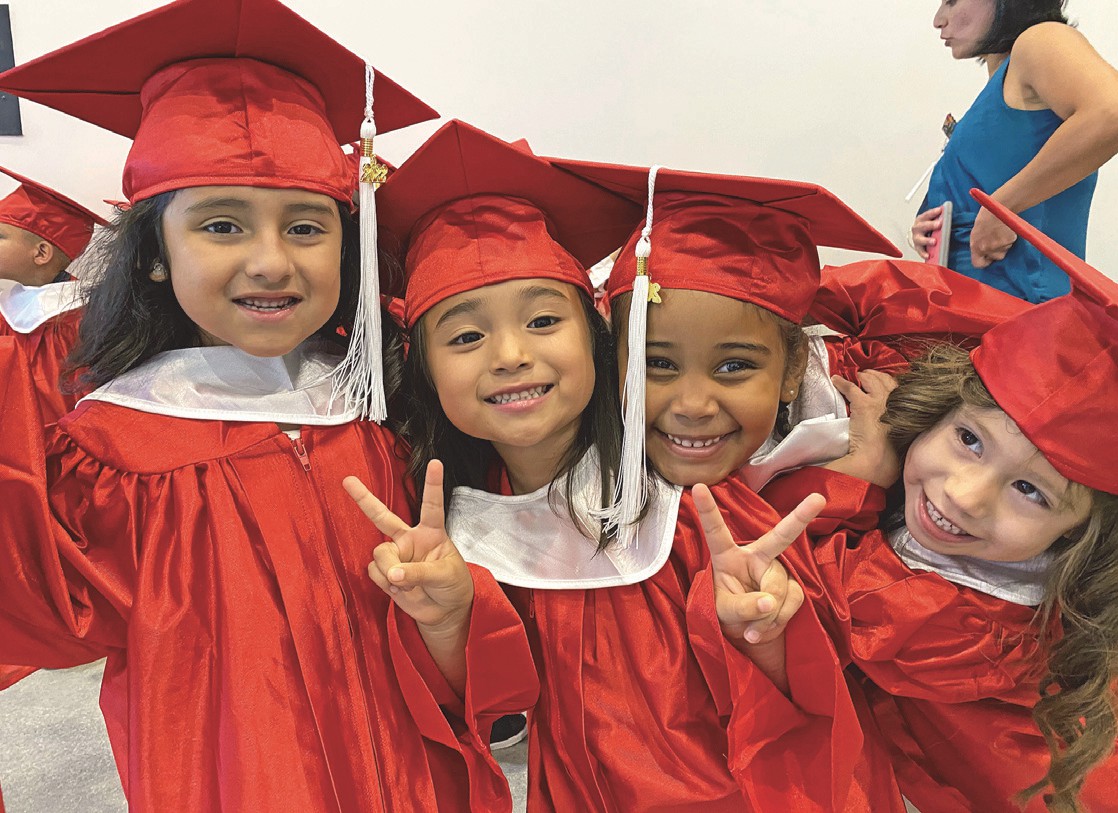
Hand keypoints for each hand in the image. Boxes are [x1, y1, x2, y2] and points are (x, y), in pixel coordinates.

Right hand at [343, 460, 473, 632]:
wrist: (445, 611)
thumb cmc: (453, 585)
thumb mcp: (445, 576)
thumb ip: (419, 572)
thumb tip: (393, 574)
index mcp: (432, 532)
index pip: (431, 504)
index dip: (433, 484)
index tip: (436, 462)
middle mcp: (410, 539)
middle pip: (383, 516)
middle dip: (364, 498)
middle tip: (347, 480)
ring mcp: (396, 555)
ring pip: (380, 554)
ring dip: (390, 570)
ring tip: (407, 584)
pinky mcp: (385, 573)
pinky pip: (375, 572)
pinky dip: (385, 583)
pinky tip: (399, 589)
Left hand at [693, 484, 823, 646]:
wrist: (746, 630)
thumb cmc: (726, 610)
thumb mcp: (723, 611)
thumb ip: (742, 606)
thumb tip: (769, 601)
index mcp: (728, 555)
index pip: (716, 531)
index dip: (708, 509)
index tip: (697, 486)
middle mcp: (756, 556)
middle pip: (780, 537)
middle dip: (800, 516)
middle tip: (818, 499)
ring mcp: (777, 570)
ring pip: (779, 589)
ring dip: (767, 615)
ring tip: (752, 629)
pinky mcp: (793, 586)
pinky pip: (792, 602)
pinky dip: (777, 620)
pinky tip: (764, 629)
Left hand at [828, 371, 900, 487]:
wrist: (878, 459)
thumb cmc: (890, 456)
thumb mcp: (902, 439)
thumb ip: (899, 430)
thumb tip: (892, 431)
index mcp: (907, 412)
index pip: (900, 391)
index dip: (890, 386)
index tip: (884, 384)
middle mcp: (896, 402)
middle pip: (887, 381)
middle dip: (878, 376)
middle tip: (868, 375)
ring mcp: (880, 401)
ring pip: (871, 381)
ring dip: (863, 376)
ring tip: (856, 376)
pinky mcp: (863, 403)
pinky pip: (850, 387)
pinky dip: (842, 382)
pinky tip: (836, 380)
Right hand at [910, 205, 942, 259]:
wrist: (919, 235)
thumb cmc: (928, 227)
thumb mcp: (932, 220)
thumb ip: (939, 218)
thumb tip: (949, 214)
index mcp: (921, 219)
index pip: (927, 215)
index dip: (933, 212)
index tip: (940, 210)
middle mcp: (917, 228)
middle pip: (922, 226)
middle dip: (931, 225)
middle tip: (939, 224)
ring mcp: (917, 238)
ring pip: (919, 239)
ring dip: (927, 240)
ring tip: (934, 241)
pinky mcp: (918, 247)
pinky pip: (920, 251)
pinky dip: (924, 253)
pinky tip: (928, 255)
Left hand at [970, 205, 1017, 267]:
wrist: (997, 207)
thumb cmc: (984, 220)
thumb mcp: (975, 235)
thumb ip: (978, 247)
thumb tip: (982, 257)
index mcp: (976, 247)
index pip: (978, 264)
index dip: (984, 262)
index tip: (987, 258)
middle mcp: (987, 248)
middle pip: (996, 258)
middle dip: (997, 251)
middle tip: (995, 239)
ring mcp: (999, 245)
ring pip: (1005, 251)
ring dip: (1003, 244)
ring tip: (999, 233)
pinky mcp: (1010, 240)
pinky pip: (1011, 243)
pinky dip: (1010, 239)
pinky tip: (1005, 230)